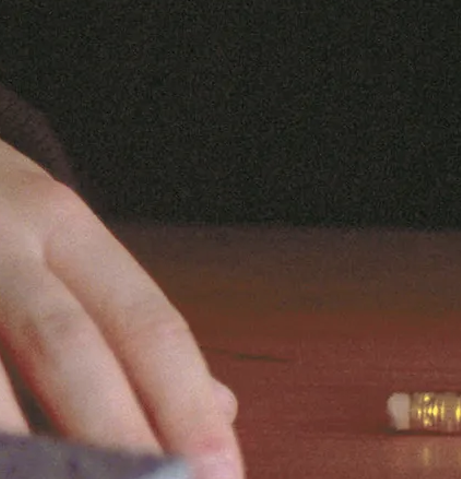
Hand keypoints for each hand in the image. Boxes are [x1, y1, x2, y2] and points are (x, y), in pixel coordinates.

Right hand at [0, 141, 240, 477]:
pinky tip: (7, 468)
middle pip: (66, 348)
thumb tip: (218, 408)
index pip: (143, 321)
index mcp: (60, 225)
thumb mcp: (52, 241)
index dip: (185, 403)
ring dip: (26, 450)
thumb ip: (123, 324)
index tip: (221, 472)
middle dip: (115, 436)